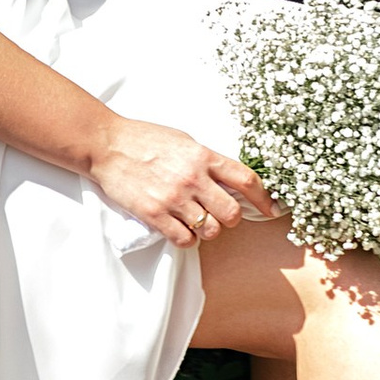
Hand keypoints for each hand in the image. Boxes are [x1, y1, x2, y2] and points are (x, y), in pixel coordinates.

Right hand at [87, 115, 274, 248]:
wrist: (107, 145)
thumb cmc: (145, 139)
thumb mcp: (183, 140)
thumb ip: (207, 159)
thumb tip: (231, 179)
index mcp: (203, 155)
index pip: (246, 179)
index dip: (265, 198)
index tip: (272, 209)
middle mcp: (192, 178)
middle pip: (232, 213)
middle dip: (230, 219)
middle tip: (218, 214)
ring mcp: (174, 198)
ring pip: (210, 231)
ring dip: (206, 230)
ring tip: (194, 220)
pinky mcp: (155, 215)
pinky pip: (185, 240)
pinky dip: (186, 239)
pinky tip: (179, 228)